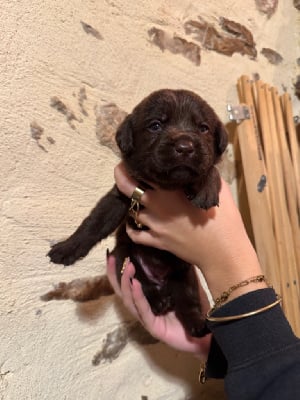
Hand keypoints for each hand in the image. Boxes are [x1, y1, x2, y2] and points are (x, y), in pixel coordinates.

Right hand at [106, 255, 211, 357]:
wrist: (205, 334)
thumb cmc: (194, 311)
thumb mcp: (186, 286)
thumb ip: (180, 272)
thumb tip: (178, 250)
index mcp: (148, 300)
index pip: (128, 284)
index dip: (118, 271)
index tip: (113, 255)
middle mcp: (143, 309)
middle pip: (122, 292)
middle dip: (115, 275)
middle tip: (112, 259)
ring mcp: (147, 319)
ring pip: (129, 301)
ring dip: (126, 283)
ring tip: (128, 268)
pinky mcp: (153, 327)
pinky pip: (142, 310)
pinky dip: (137, 297)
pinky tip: (135, 285)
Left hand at [114, 162, 263, 300]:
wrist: (223, 252)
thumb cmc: (224, 220)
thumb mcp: (219, 189)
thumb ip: (204, 177)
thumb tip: (200, 168)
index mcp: (171, 190)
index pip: (144, 172)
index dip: (134, 164)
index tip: (134, 159)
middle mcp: (157, 206)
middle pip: (128, 189)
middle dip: (122, 177)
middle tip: (123, 171)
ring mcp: (155, 225)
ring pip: (131, 211)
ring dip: (131, 203)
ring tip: (134, 197)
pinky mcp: (157, 242)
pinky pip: (135, 235)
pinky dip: (131, 228)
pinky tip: (133, 224)